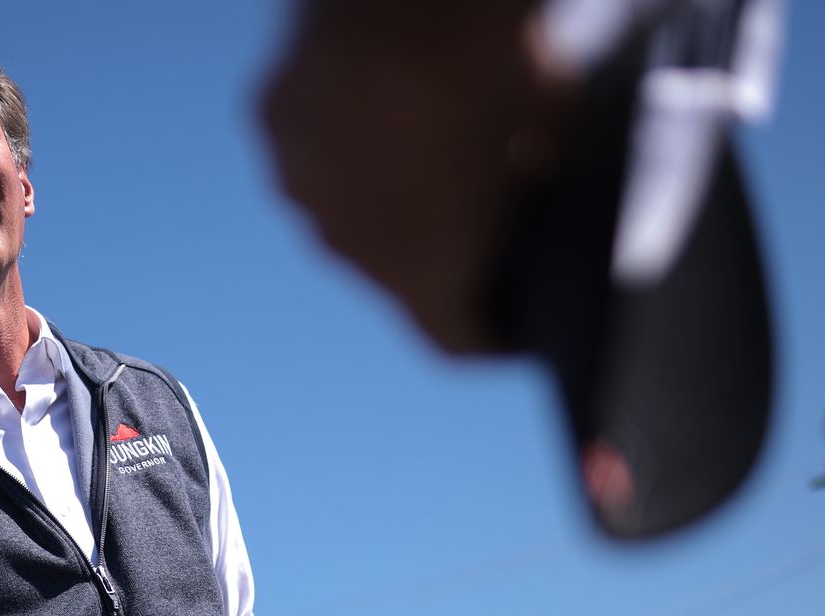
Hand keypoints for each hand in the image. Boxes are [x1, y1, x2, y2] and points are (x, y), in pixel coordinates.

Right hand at [260, 0, 572, 352]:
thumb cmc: (492, 65)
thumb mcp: (551, 134)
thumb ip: (535, 181)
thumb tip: (530, 175)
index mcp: (427, 275)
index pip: (456, 341)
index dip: (494, 334)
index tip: (515, 322)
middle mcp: (351, 250)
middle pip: (397, 272)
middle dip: (436, 243)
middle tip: (475, 196)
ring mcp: (302, 186)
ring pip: (345, 208)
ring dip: (381, 188)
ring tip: (423, 130)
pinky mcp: (273, 123)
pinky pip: (314, 146)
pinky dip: (344, 131)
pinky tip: (378, 87)